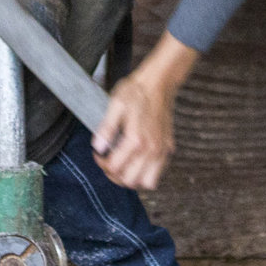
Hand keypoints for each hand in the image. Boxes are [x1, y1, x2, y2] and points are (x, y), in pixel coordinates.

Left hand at [92, 34, 199, 190]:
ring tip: (123, 165)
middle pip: (130, 181)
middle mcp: (151, 148)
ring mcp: (161, 150)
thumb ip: (106, 128)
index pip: (114, 167)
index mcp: (136, 139)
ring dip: (132, 178)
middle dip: (115, 175)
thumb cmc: (136, 91)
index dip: (101, 163)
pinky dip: (146, 173)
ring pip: (147, 182)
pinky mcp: (168, 148)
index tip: (98, 153)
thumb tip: (98, 147)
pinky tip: (136, 161)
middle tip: (108, 161)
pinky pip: (158, 173)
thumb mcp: (115, 104)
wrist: (159, 83)